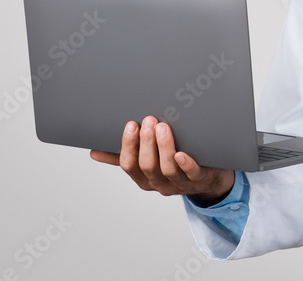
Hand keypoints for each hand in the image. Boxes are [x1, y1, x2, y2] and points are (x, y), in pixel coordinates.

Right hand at [90, 116, 234, 206]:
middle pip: (147, 166)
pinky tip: (182, 153)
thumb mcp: (147, 163)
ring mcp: (179, 183)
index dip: (128, 146)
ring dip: (164, 147)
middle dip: (146, 143)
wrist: (207, 180)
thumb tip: (95, 152)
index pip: (129, 165)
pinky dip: (186, 164)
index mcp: (143, 178)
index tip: (130, 125)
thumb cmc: (173, 166)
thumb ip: (123, 157)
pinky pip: (191, 174)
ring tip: (163, 126)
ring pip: (168, 169)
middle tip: (148, 120)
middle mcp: (159, 183)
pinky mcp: (199, 179)